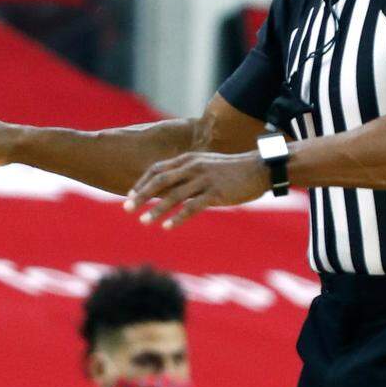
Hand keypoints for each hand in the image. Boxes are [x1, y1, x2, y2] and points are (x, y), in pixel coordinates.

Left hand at [124, 152, 269, 228]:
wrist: (259, 169)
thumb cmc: (231, 170)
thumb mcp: (205, 166)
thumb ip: (187, 174)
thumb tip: (169, 188)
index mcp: (188, 159)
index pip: (157, 169)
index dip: (142, 182)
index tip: (130, 194)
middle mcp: (193, 167)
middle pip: (160, 180)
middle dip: (141, 195)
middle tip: (126, 208)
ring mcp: (204, 179)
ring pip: (174, 195)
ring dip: (156, 209)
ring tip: (144, 221)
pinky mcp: (216, 193)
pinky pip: (192, 207)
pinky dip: (178, 217)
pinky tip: (167, 227)